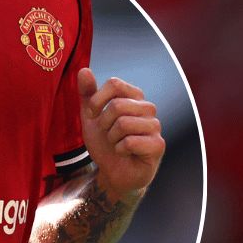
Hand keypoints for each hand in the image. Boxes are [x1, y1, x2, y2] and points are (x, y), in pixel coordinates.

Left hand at [78, 68, 164, 200]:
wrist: (113, 172)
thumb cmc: (106, 143)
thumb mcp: (90, 117)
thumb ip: (87, 94)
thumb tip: (84, 70)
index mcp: (134, 97)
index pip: (115, 83)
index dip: (97, 100)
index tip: (93, 115)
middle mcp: (148, 108)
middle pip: (118, 105)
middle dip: (104, 123)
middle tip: (108, 134)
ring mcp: (155, 127)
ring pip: (124, 123)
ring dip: (112, 138)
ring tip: (116, 144)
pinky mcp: (158, 145)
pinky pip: (130, 142)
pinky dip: (120, 150)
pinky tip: (125, 154)